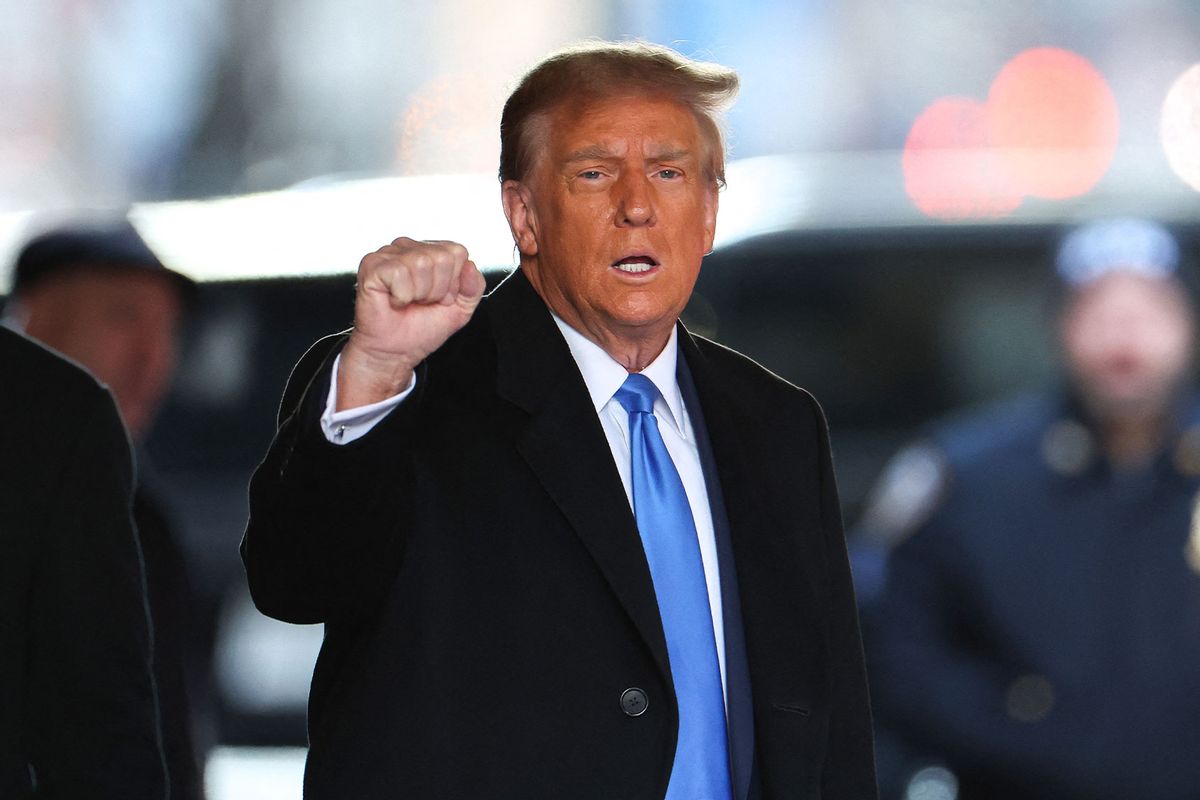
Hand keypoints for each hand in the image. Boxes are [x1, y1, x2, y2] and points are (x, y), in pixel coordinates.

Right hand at [338, 237, 485, 408]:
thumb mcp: (460, 309)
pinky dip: (401, 296)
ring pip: (422, 263)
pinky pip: (400, 273)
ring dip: (419, 293)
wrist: (395, 351)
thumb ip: (474, 287)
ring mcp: (389, 254)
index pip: (458, 252)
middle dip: (437, 289)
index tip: (439, 298)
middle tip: (422, 301)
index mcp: (430, 252)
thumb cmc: (420, 329)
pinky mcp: (372, 265)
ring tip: (408, 301)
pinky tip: (394, 300)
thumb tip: (470, 267)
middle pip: (442, 258)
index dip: (453, 282)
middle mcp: (409, 248)